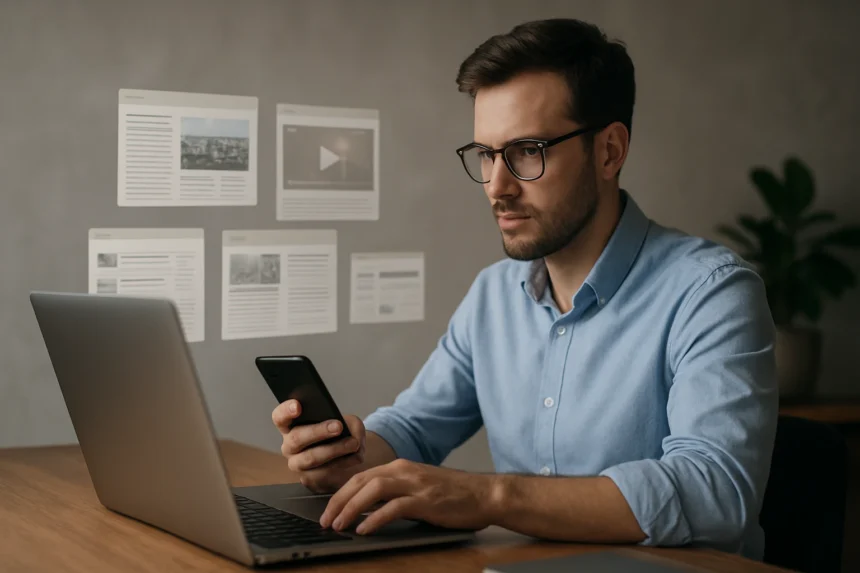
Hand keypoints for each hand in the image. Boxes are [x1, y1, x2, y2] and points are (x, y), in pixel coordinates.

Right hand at [272, 399, 366, 492]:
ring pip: (311, 458)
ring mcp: (298, 465)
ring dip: (334, 449)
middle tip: (338, 426)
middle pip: (297, 438)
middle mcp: (290, 446)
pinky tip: (355, 456)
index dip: (286, 411)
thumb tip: (351, 432)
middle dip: (318, 431)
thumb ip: (351, 423)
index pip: (280, 417)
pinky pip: (324, 473)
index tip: (298, 406)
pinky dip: (343, 463)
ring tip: (353, 443)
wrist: (349, 459)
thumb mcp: (348, 423)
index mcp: (292, 426)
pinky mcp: (310, 481)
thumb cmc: (342, 435)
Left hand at [318, 459, 495, 534]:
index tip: (328, 511)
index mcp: (400, 467)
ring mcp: (415, 484)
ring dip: (351, 508)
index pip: (361, 477)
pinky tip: (364, 529)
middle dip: (338, 501)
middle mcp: (404, 470)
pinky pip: (393, 508)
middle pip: (361, 481)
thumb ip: (395, 494)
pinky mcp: (425, 500)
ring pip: (372, 491)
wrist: (485, 494)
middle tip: (325, 521)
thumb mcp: (419, 488)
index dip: (340, 494)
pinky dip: (375, 518)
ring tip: (338, 525)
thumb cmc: (453, 495)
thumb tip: (367, 509)